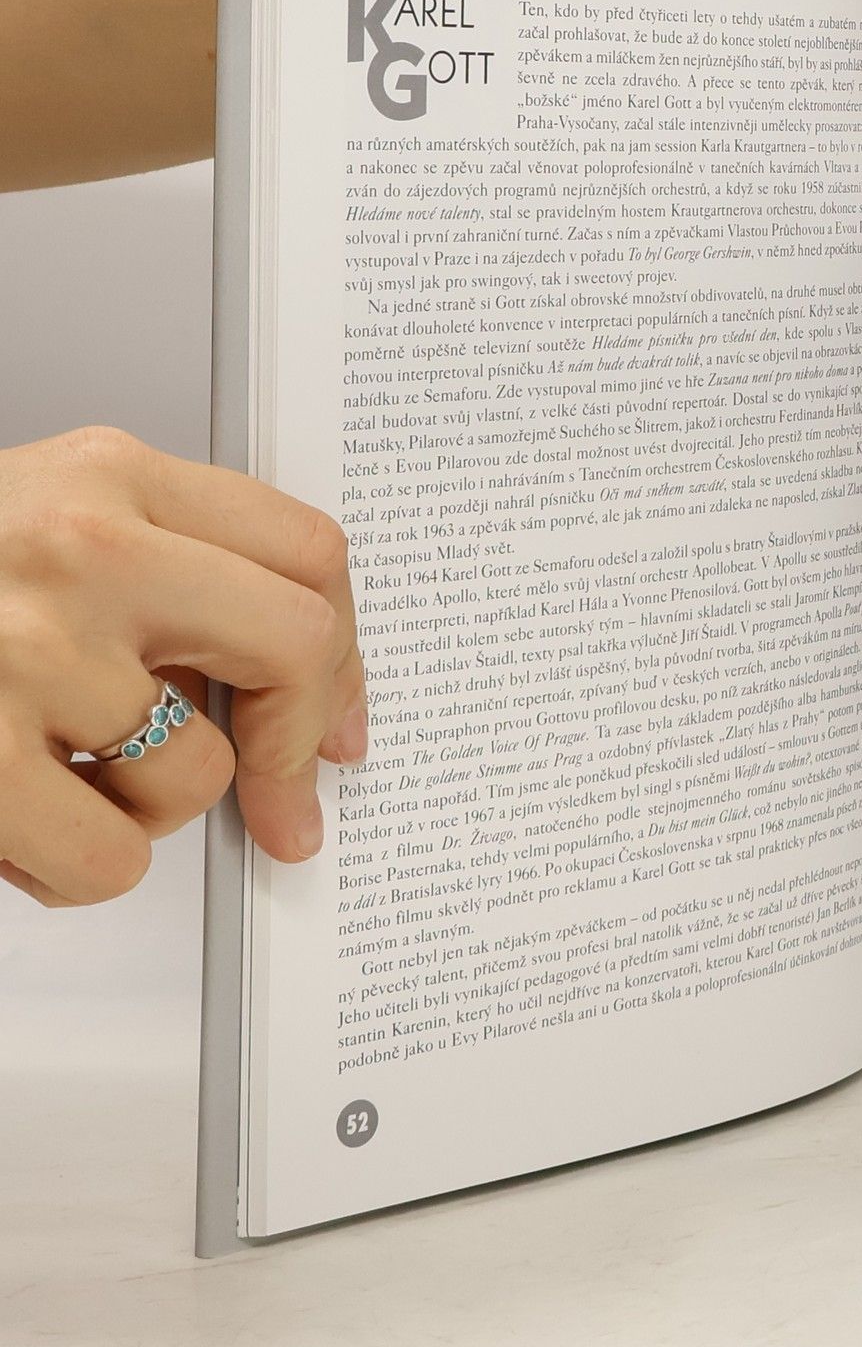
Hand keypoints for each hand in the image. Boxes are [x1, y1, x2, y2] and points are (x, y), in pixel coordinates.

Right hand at [0, 428, 365, 904]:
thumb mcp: (31, 523)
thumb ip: (156, 568)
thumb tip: (296, 682)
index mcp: (102, 476)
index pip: (306, 553)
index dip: (342, 652)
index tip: (335, 715)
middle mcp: (79, 546)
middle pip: (293, 645)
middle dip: (298, 743)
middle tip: (287, 804)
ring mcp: (23, 649)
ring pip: (195, 773)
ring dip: (140, 810)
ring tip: (52, 781)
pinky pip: (110, 860)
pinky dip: (71, 870)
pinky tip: (12, 824)